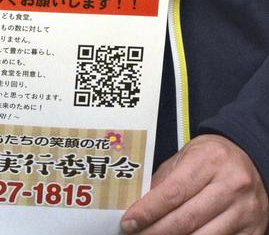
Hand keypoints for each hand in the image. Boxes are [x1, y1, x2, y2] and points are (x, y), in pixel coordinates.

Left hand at [121, 134, 268, 233]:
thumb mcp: (187, 156)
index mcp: (210, 161)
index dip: (148, 211)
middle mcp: (231, 185)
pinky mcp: (253, 230)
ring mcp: (245, 210)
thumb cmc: (213, 157)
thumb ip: (165, 180)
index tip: (130, 222)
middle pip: (186, 219)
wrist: (251, 157)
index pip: (173, 192)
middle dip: (157, 231)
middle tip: (138, 234)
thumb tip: (140, 206)